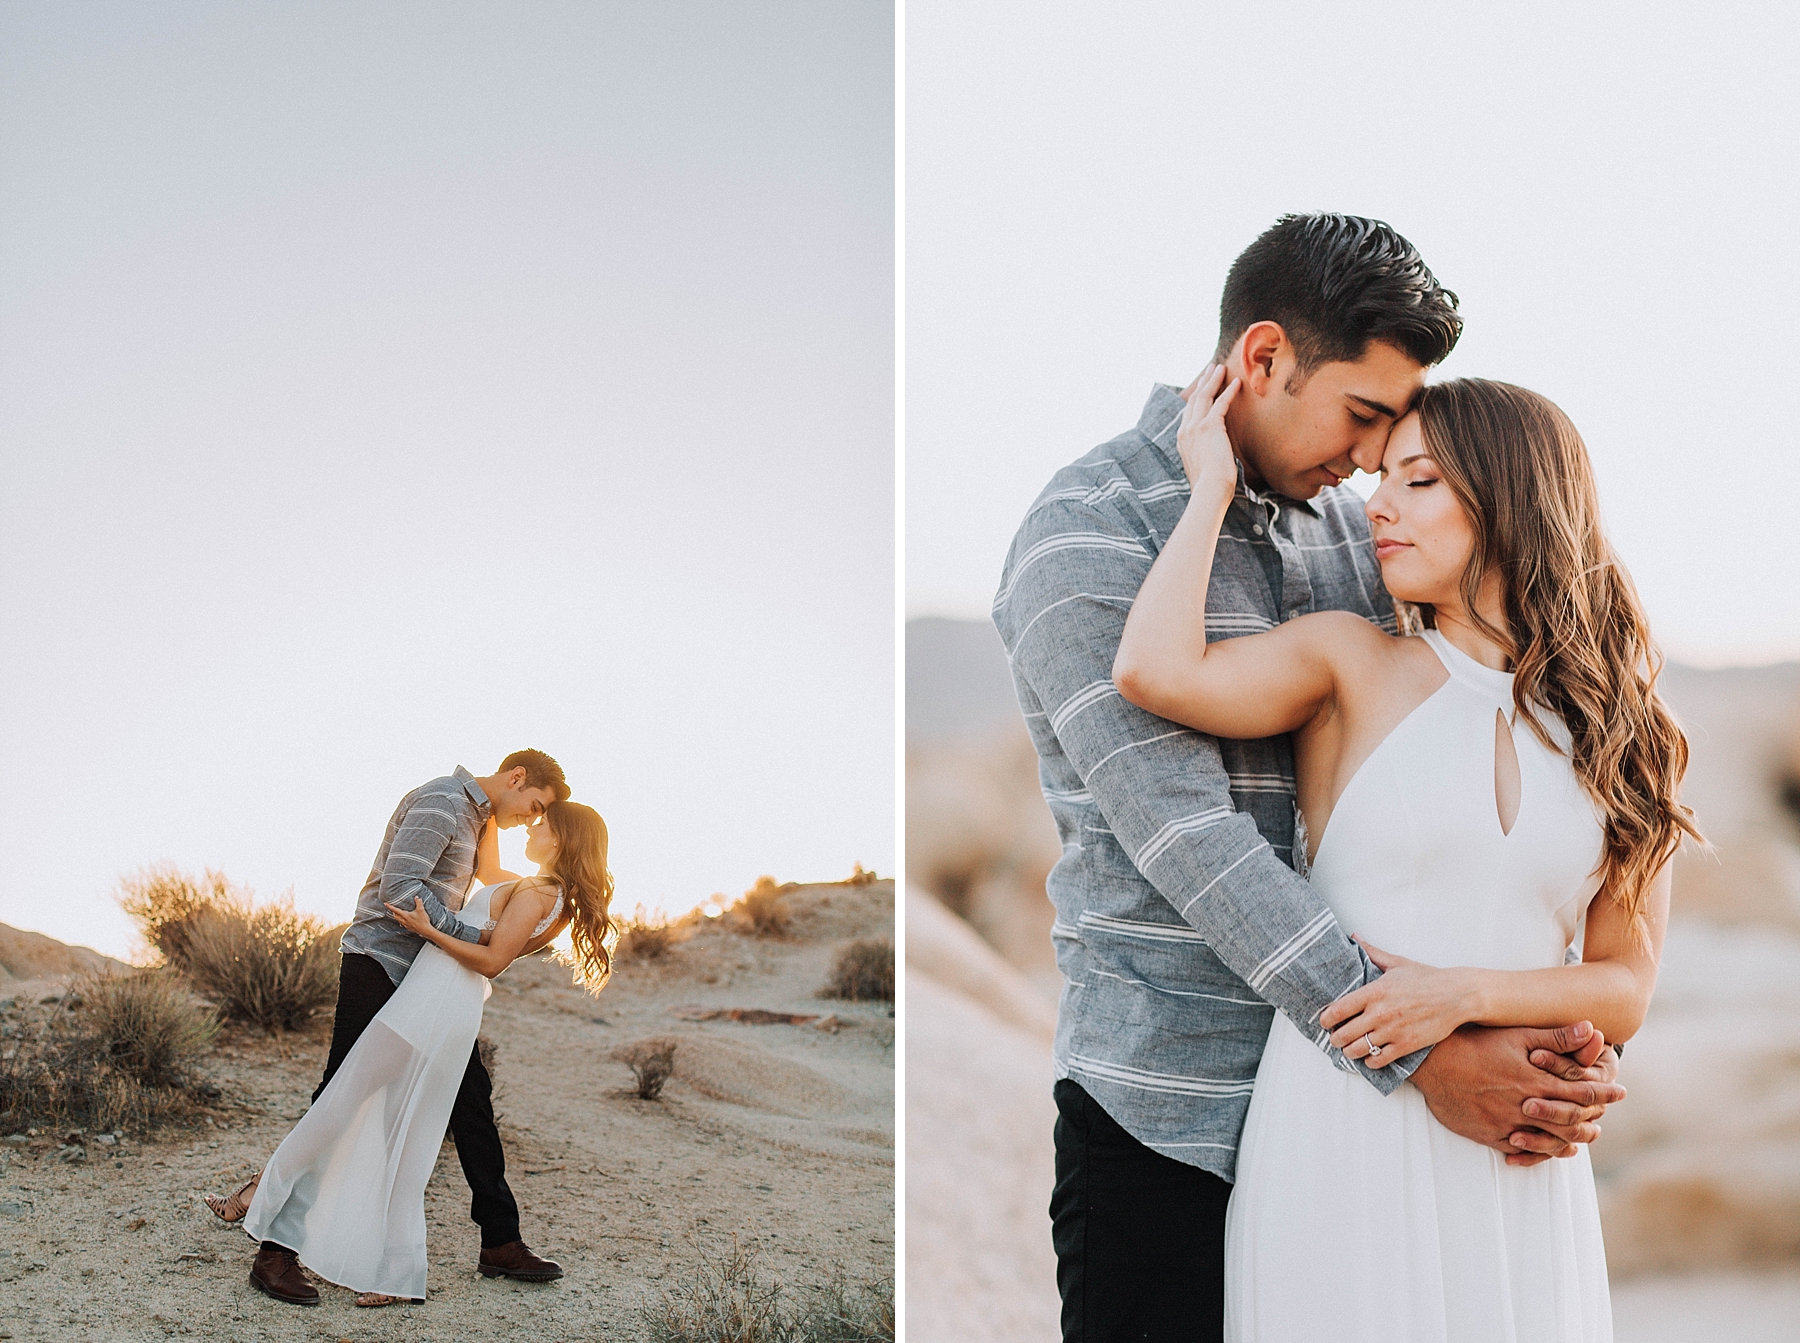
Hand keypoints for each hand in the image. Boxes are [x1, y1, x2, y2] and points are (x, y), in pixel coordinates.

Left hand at [384, 897, 432, 936]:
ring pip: (398, 920)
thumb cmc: (423, 920)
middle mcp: (404, 921)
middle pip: (395, 916)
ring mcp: (406, 925)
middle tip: (394, 909)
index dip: (390, 906)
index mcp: (405, 915)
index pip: (395, 910)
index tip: (385, 904)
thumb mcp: (421, 909)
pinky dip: (402, 921)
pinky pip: (403, 924)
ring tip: (400, 914)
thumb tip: (416, 897)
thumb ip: (418, 902)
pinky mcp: (409, 928)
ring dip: (398, 916)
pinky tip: (406, 920)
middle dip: (394, 912)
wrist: (425, 930)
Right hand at [1175, 362, 1241, 499]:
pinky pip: (1220, 403)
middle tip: (1210, 369)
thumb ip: (1206, 457)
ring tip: (1220, 368)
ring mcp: (1195, 428)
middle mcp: (1185, 431)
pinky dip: (1229, 391)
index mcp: (1182, 441)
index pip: (1188, 413)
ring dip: (1213, 380)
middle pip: (1194, 399)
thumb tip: (1216, 458)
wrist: (1209, 491)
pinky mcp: (1210, 427)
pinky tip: (1237, 381)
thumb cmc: (1210, 486)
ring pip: (1204, 397)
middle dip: (1203, 382)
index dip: (1196, 397)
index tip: (1202, 386)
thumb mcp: (1203, 468)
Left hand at [1319, 939, 1473, 1064]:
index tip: (1324, 1022)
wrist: (1457, 996)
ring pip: (1358, 1050)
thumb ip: (1372, 952)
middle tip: (1335, 1038)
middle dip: (1335, 1039)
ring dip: (1350, 1052)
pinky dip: (1370, 1062)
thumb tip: (1354, 936)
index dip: (1326, 1019)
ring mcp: (1392, 1031)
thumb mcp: (1397, 963)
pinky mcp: (1406, 1045)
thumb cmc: (1426, 978)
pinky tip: (1370, 1057)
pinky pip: (1379, 1060)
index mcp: (1374, 992)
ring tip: (1350, 1049)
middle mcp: (1380, 1013)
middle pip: (1343, 1034)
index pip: (1337, 1009)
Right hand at [1409, 1023, 1625, 1167]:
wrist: (1432, 1064)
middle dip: (1593, 1119)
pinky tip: (1551, 1150)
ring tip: (1585, 1136)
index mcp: (1537, 1081)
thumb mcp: (1516, 1034)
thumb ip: (1556, 1037)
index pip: (1583, 1092)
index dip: (1605, 1092)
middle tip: (1604, 1115)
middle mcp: (1527, 1107)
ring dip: (1572, 1139)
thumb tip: (1593, 1030)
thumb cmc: (1474, 1042)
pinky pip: (1523, 1151)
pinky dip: (1542, 1153)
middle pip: (1572, 1121)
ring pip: (1551, 1141)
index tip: (1621, 1092)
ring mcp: (1508, 1124)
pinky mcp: (1490, 1135)